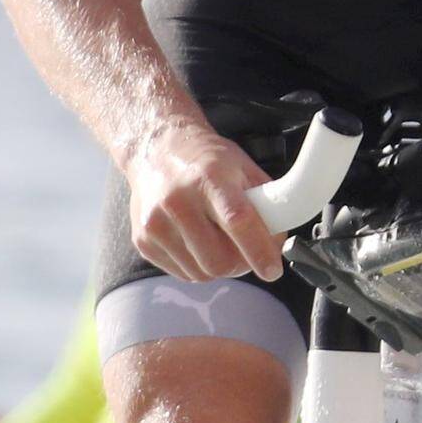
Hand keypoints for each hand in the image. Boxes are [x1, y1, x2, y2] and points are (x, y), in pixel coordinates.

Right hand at [123, 115, 283, 285]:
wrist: (156, 149)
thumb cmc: (205, 160)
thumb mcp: (243, 169)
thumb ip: (265, 204)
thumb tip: (278, 243)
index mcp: (209, 178)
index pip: (238, 221)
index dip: (258, 251)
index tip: (272, 270)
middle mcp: (178, 200)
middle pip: (218, 260)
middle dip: (240, 264)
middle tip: (245, 253)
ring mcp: (156, 223)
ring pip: (201, 273)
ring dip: (218, 266)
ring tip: (218, 241)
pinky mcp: (143, 240)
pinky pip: (182, 273)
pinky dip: (197, 265)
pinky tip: (197, 241)